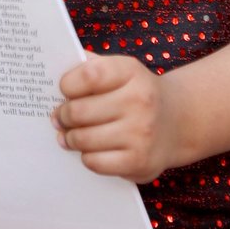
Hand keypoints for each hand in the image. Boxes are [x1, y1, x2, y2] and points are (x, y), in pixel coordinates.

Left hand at [53, 55, 180, 183]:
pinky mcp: (139, 161)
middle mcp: (139, 100)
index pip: (87, 75)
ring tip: (70, 134)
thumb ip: (89, 66)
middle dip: (62, 115)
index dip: (67, 84)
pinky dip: (86, 156)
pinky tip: (90, 149)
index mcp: (131, 71)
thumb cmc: (135, 92)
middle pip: (78, 111)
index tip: (65, 90)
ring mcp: (141, 133)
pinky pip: (94, 162)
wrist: (177, 121)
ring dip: (70, 138)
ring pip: (82, 139)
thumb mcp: (120, 70)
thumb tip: (52, 72)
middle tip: (60, 117)